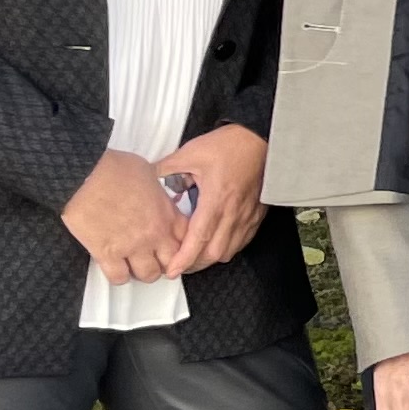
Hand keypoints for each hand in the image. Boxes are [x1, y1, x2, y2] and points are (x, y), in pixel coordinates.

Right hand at [61, 148, 187, 285]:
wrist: (85, 174)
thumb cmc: (114, 167)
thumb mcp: (148, 172)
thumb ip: (157, 189)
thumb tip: (154, 190)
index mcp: (167, 214)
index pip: (188, 240)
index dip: (182, 246)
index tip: (173, 245)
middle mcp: (155, 234)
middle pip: (173, 263)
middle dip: (166, 263)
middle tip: (156, 259)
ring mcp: (132, 246)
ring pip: (149, 275)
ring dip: (144, 272)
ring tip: (136, 265)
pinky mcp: (107, 254)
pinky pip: (119, 277)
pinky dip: (119, 276)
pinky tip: (116, 268)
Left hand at [157, 124, 269, 274]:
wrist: (259, 139)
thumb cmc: (230, 145)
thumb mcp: (190, 153)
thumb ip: (166, 168)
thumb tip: (149, 178)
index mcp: (216, 199)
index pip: (198, 239)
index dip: (183, 259)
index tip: (172, 270)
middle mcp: (233, 212)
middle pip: (213, 253)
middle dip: (195, 264)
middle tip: (179, 266)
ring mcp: (247, 215)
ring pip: (229, 250)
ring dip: (210, 258)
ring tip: (195, 257)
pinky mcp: (256, 214)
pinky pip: (242, 241)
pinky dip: (228, 248)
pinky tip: (218, 243)